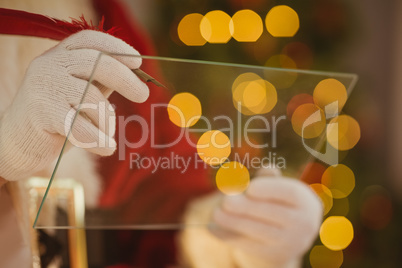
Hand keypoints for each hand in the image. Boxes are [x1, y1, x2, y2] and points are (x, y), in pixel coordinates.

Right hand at [0, 30, 148, 180]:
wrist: (16, 143)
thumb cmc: (57, 117)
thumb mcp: (80, 93)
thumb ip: (101, 83)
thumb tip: (136, 79)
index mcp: (60, 55)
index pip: (90, 40)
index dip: (117, 47)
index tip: (138, 61)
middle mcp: (50, 64)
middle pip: (97, 63)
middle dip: (125, 79)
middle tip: (143, 95)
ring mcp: (44, 86)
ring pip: (93, 98)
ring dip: (107, 122)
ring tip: (106, 136)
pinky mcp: (42, 112)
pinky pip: (82, 126)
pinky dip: (100, 141)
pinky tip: (106, 149)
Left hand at [210, 168, 322, 266]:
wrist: (279, 243)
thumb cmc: (273, 205)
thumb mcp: (273, 191)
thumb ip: (267, 179)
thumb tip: (267, 169)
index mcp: (307, 202)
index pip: (291, 192)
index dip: (269, 189)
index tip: (250, 187)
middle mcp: (306, 224)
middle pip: (274, 213)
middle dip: (246, 207)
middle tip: (225, 201)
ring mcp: (293, 244)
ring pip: (259, 231)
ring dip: (233, 222)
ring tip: (215, 214)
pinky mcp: (276, 257)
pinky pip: (249, 245)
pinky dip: (228, 236)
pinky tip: (212, 228)